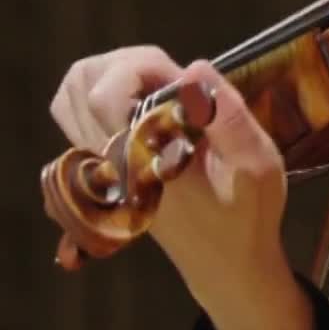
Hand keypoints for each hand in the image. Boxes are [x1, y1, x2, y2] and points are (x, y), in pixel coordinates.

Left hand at [49, 46, 312, 329]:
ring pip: (71, 96)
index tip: (185, 83)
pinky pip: (76, 116)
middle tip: (173, 85)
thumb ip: (227, 116)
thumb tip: (193, 67)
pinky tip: (144, 107)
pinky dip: (102, 95)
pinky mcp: (103, 167)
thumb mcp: (257, 165)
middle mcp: (109, 161)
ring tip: (158, 91)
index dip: (143, 68)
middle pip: (80, 83)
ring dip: (113, 76)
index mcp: (140, 160)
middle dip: (129, 65)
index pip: (102, 93)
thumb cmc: (246, 215)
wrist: (226, 264)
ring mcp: (100, 166)